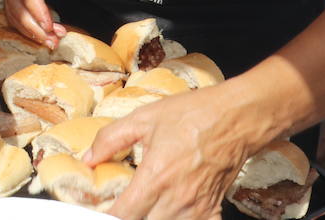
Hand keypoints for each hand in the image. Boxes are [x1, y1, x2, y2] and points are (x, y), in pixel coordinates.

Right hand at [0, 0, 96, 46]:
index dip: (37, 10)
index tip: (50, 25)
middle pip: (16, 8)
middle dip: (34, 28)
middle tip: (53, 41)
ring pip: (13, 13)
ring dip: (29, 30)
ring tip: (50, 42)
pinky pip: (13, 12)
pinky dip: (25, 26)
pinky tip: (40, 34)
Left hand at [87, 84, 264, 219]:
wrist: (235, 118)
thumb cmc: (191, 114)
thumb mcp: (144, 117)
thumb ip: (111, 138)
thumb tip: (88, 158)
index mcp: (155, 176)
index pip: (123, 214)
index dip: (108, 215)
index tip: (101, 209)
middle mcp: (175, 199)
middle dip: (130, 216)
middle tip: (122, 205)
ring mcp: (196, 207)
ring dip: (152, 218)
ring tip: (143, 206)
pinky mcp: (212, 209)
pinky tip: (171, 212)